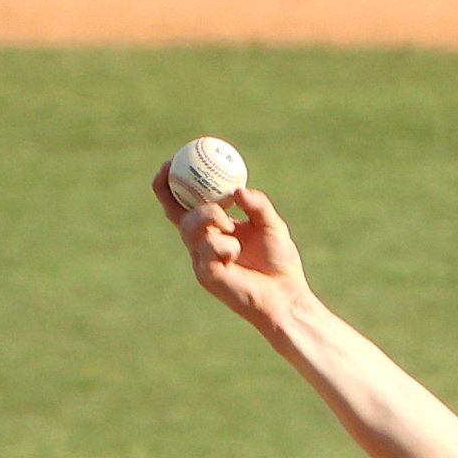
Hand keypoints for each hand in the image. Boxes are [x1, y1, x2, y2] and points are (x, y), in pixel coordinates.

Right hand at [151, 168, 307, 332]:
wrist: (285, 296)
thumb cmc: (279, 263)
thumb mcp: (272, 225)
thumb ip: (258, 205)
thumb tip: (238, 191)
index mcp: (216, 227)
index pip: (186, 203)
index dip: (171, 183)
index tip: (172, 161)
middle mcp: (203, 242)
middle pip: (176, 212)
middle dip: (172, 190)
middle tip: (175, 172)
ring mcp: (201, 259)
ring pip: (189, 227)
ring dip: (209, 216)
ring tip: (231, 224)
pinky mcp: (205, 275)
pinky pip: (206, 248)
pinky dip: (224, 245)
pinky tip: (237, 253)